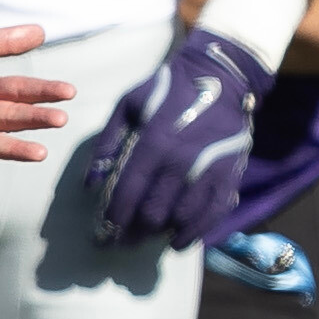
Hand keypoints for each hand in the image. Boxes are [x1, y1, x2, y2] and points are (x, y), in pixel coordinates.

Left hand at [87, 25, 272, 248]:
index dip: (113, 220)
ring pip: (179, 219)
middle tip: (120, 241)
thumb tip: (90, 184)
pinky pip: (210, 216)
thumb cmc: (166, 89)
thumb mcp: (128, 105)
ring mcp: (208, 172)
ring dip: (158, 235)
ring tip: (144, 237)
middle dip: (132, 233)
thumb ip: (107, 144)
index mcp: (153, 143)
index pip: (128, 194)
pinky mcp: (228, 176)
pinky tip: (177, 243)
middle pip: (152, 214)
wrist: (219, 76)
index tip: (102, 235)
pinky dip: (192, 234)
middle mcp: (181, 162)